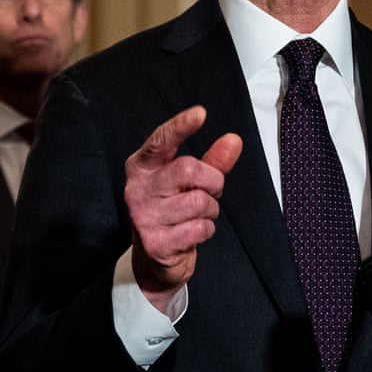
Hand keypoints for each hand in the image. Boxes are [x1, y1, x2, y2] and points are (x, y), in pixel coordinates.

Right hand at [124, 106, 241, 311]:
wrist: (156, 258)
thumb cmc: (173, 211)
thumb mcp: (192, 182)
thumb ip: (213, 160)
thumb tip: (233, 140)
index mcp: (142, 167)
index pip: (161, 141)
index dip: (181, 126)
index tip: (200, 114)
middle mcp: (138, 188)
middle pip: (189, 169)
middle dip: (213, 180)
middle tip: (211, 190)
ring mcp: (144, 216)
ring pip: (199, 201)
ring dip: (210, 209)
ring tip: (198, 215)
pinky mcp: (155, 242)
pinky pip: (199, 228)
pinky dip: (206, 229)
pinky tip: (193, 232)